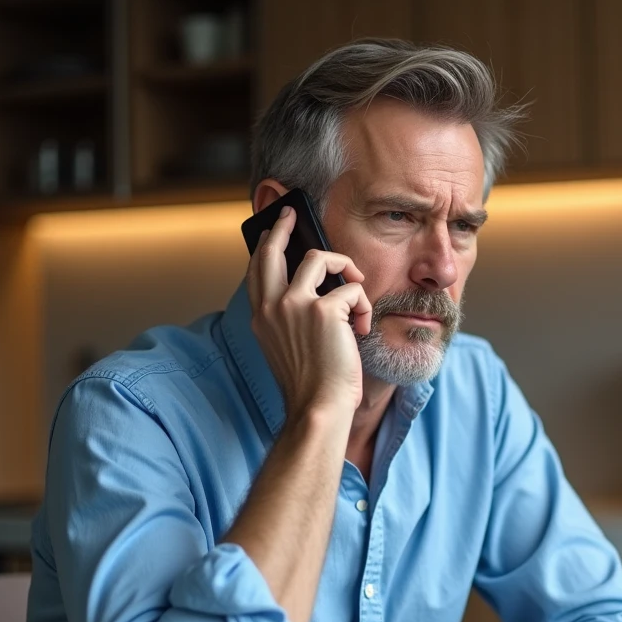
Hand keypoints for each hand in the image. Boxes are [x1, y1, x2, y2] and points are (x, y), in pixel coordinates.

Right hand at [246, 205, 372, 417]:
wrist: (318, 407)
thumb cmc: (311, 383)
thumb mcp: (288, 345)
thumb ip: (290, 317)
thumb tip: (313, 288)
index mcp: (261, 317)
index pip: (258, 270)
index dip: (266, 246)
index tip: (273, 232)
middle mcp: (271, 306)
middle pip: (273, 251)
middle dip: (283, 226)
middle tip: (292, 214)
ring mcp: (294, 305)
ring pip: (320, 258)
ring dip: (346, 267)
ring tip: (356, 289)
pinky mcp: (322, 310)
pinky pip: (352, 289)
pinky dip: (363, 307)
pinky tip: (360, 329)